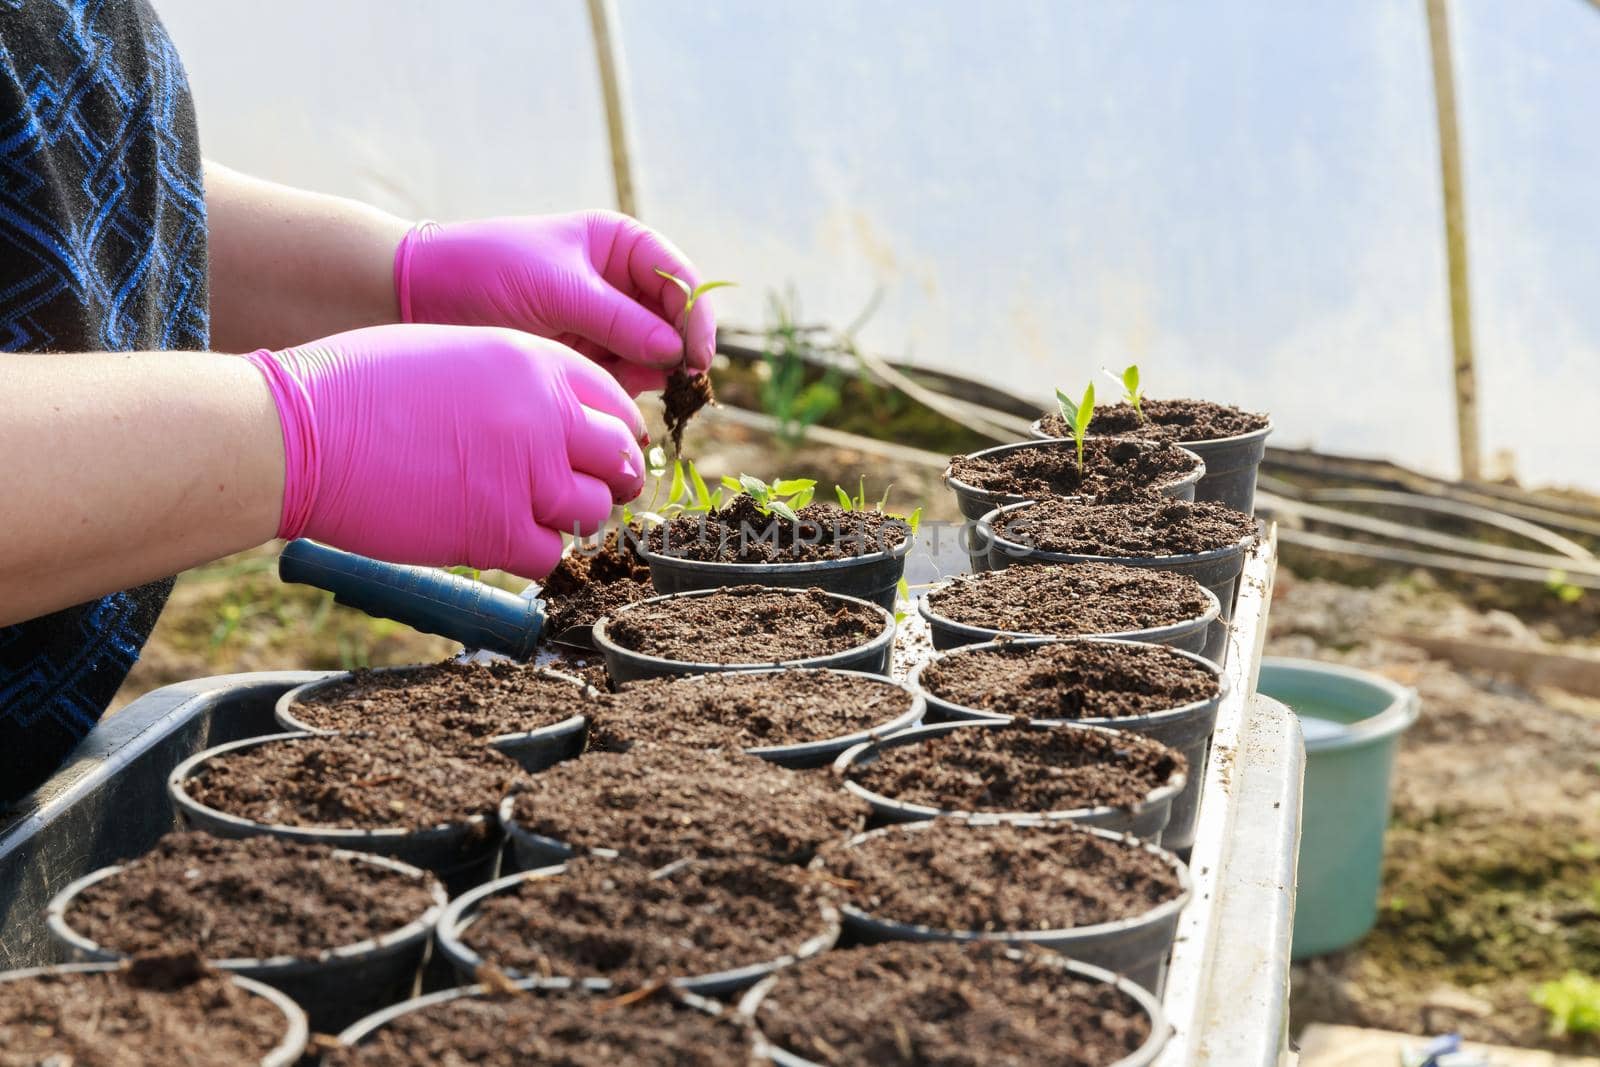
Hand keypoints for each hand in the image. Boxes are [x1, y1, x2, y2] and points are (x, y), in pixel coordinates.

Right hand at [246, 324, 644, 577]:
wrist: (299, 430)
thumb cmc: (357, 388)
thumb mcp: (455, 355)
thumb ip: (515, 385)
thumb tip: (552, 421)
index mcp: (535, 361)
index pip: (617, 404)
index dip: (615, 434)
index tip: (604, 452)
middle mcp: (544, 415)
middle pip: (619, 459)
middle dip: (606, 478)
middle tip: (579, 491)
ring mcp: (526, 475)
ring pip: (593, 511)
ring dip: (568, 519)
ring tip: (525, 513)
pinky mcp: (497, 530)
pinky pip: (549, 555)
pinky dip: (532, 555)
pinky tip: (498, 538)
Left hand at [394, 211, 716, 396]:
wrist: (420, 297)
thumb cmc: (486, 271)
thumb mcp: (556, 290)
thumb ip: (619, 320)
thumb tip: (675, 350)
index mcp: (619, 245)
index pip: (679, 279)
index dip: (696, 315)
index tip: (696, 355)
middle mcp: (619, 283)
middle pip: (674, 321)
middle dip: (676, 351)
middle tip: (676, 384)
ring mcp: (603, 323)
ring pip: (653, 356)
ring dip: (649, 374)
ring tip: (625, 384)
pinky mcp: (584, 357)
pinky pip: (623, 378)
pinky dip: (622, 389)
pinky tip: (603, 391)